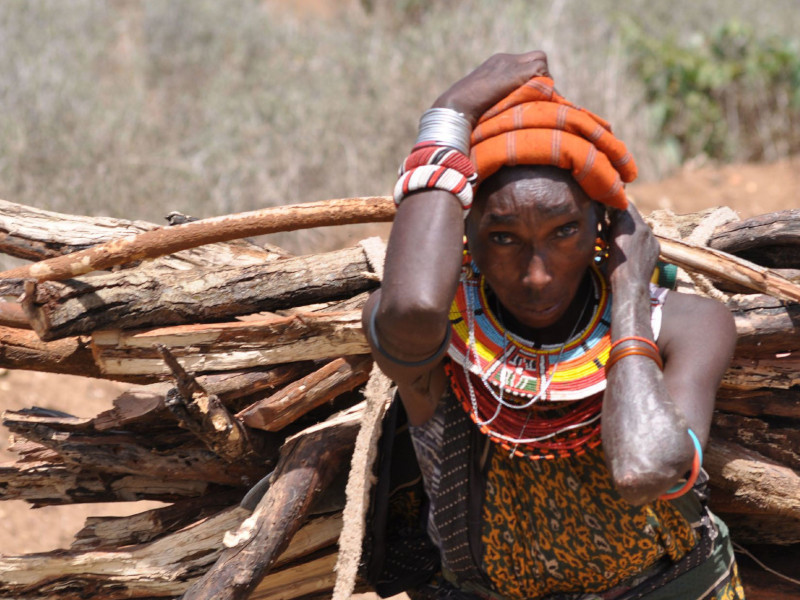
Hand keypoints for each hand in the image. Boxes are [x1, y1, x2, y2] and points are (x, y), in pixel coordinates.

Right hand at [432, 51, 549, 125]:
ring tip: (537, 101)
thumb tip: (507, 119)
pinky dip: (542, 85)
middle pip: (536, 58)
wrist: (455, 108)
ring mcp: (509, 63)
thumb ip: (496, 101)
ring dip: (543, 81)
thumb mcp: (481, 105)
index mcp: (494, 66)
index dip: (532, 79)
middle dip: (541, 78)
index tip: (532, 98)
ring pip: (541, 61)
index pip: (524, 63)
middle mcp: (503, 60)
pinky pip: (541, 71)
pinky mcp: (517, 71)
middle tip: (540, 100)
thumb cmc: (462, 115)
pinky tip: (533, 101)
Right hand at [606, 202, 659, 287]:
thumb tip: (609, 213)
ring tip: (617, 238)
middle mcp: (644, 228)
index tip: (606, 205)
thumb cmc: (615, 268)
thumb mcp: (608, 242)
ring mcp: (652, 239)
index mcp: (631, 225)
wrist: (631, 287)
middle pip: (632, 216)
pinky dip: (637, 240)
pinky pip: (645, 238)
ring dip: (629, 229)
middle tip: (608, 222)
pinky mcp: (655, 249)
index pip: (624, 205)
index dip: (614, 204)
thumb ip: (611, 225)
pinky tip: (629, 249)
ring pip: (639, 227)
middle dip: (621, 217)